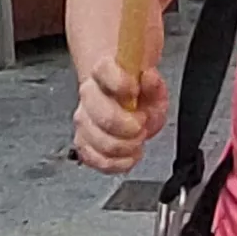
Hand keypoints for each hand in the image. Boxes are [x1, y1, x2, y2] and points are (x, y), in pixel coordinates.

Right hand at [74, 48, 168, 172]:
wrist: (125, 106)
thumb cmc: (137, 96)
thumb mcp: (153, 87)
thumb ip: (153, 83)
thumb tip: (149, 78)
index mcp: (104, 73)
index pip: (103, 72)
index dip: (119, 83)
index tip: (134, 91)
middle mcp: (89, 95)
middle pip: (101, 114)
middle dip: (127, 126)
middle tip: (141, 125)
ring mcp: (84, 120)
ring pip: (96, 140)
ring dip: (123, 146)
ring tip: (136, 141)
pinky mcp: (83, 143)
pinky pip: (93, 159)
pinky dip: (115, 163)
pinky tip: (127, 156)